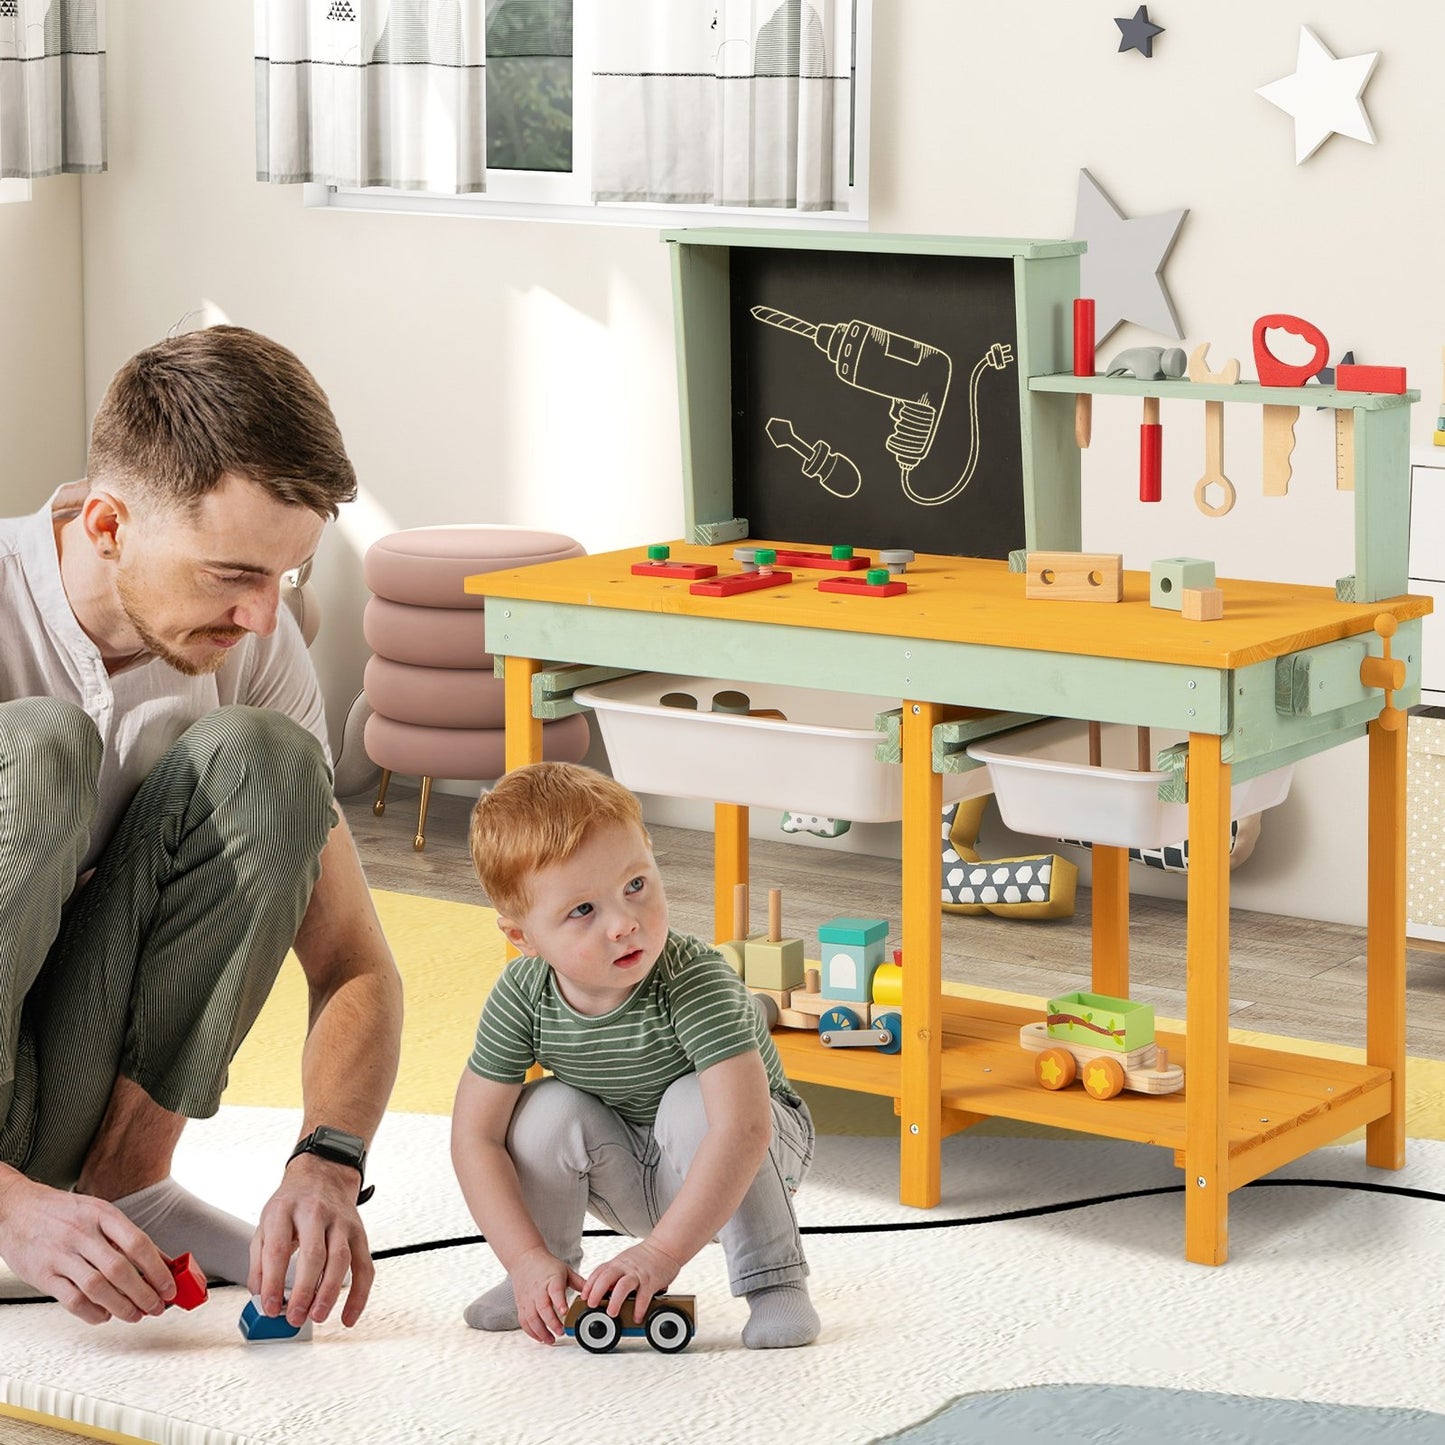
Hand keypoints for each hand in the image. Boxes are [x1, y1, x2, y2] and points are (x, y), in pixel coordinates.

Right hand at [0, 1171, 174, 1324]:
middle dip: (143, 1293)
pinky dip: (92, 1312)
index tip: (169, 1287)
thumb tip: (162, 1261)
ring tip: (135, 1315)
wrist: (16, 1209)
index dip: (158, 1269)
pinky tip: (104, 1315)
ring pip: (97, 1288)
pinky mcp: (42, 1275)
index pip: (138, 1244)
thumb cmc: (62, 1212)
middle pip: (120, 1270)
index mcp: (102, 1215)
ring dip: (121, 1307)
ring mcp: (61, 1255)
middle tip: (157, 1306)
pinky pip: (72, 1300)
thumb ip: (128, 1237)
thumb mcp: (100, 1213)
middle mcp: (82, 1234)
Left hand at [250, 1154, 372, 1327]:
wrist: (323, 1173)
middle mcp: (315, 1213)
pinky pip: (364, 1265)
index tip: (270, 1306)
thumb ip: (260, 1260)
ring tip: (317, 1315)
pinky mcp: (359, 1232)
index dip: (274, 1282)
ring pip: (340, 1259)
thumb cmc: (293, 1202)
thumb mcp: (266, 1223)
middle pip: (314, 1254)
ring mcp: (341, 1222)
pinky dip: (359, 1294)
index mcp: (285, 1210)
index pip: (278, 1249)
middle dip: (305, 1291)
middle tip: (295, 1316)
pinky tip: (349, 1314)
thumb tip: (261, 1294)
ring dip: (329, 1292)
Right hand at [509, 1244, 584, 1344]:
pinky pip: (524, 1321)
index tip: (565, 1312)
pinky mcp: (521, 1305)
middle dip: (552, 1322)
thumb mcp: (565, 1271)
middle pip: (543, 1308)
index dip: (560, 1302)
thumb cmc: (546, 1265)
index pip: (555, 1291)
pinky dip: (531, 1332)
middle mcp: (538, 1290)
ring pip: (532, 1318)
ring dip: (541, 1331)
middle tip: (561, 1332)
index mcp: (551, 1280)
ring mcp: (528, 1298)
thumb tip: (594, 1292)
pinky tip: (540, 1338)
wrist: (525, 1258)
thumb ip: (579, 1283)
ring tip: (551, 1340)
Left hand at [582, 1238, 681, 1323]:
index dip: (589, 1285)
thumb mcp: (626, 1261)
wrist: (666, 1246)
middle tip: (592, 1305)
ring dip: (615, 1300)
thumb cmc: (647, 1256)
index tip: (583, 1297)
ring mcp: (639, 1274)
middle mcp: (626, 1267)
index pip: (599, 1272)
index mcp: (618, 1263)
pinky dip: (639, 1308)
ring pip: (623, 1285)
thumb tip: (604, 1290)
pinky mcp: (652, 1281)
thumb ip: (615, 1274)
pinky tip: (636, 1317)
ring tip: (612, 1313)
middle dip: (597, 1292)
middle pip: (607, 1277)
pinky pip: (644, 1296)